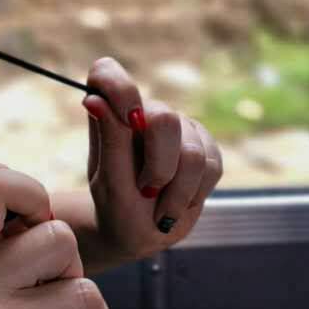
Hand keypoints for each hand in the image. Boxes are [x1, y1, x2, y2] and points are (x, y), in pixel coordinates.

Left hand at [82, 56, 222, 260]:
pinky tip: (179, 202)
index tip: (128, 121)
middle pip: (165, 118)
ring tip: (161, 209)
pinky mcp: (205, 145)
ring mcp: (178, 126)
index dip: (119, 87)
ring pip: (192, 151)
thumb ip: (109, 138)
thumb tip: (95, 98)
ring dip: (178, 191)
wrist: (142, 234)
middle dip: (159, 167)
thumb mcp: (109, 181)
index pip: (107, 73)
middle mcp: (144, 112)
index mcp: (110, 113)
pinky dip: (195, 193)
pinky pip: (213, 165)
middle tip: (147, 191)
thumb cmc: (117, 208)